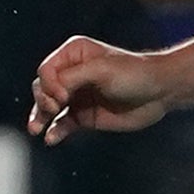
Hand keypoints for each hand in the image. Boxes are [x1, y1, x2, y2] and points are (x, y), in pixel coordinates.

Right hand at [28, 36, 173, 143]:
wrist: (159, 92)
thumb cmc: (133, 73)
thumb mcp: (100, 70)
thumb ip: (72, 78)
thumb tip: (51, 93)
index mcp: (73, 55)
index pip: (46, 70)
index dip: (49, 84)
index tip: (63, 96)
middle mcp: (72, 74)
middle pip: (43, 88)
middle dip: (43, 100)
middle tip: (55, 108)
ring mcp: (77, 96)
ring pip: (48, 107)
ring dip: (40, 117)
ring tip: (35, 129)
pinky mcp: (83, 115)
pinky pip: (62, 124)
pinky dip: (55, 131)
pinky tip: (51, 139)